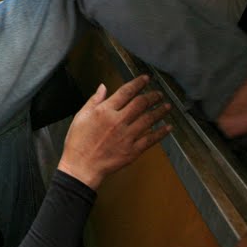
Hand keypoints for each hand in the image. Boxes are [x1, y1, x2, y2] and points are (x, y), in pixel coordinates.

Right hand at [57, 76, 171, 189]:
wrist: (81, 167)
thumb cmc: (78, 143)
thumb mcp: (80, 116)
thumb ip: (94, 100)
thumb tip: (103, 87)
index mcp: (104, 111)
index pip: (126, 92)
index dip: (138, 83)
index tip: (145, 79)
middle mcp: (118, 122)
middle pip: (140, 104)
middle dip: (152, 96)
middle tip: (158, 93)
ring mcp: (127, 136)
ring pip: (149, 119)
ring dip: (160, 111)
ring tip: (167, 106)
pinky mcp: (132, 151)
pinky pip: (150, 139)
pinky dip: (161, 132)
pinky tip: (168, 127)